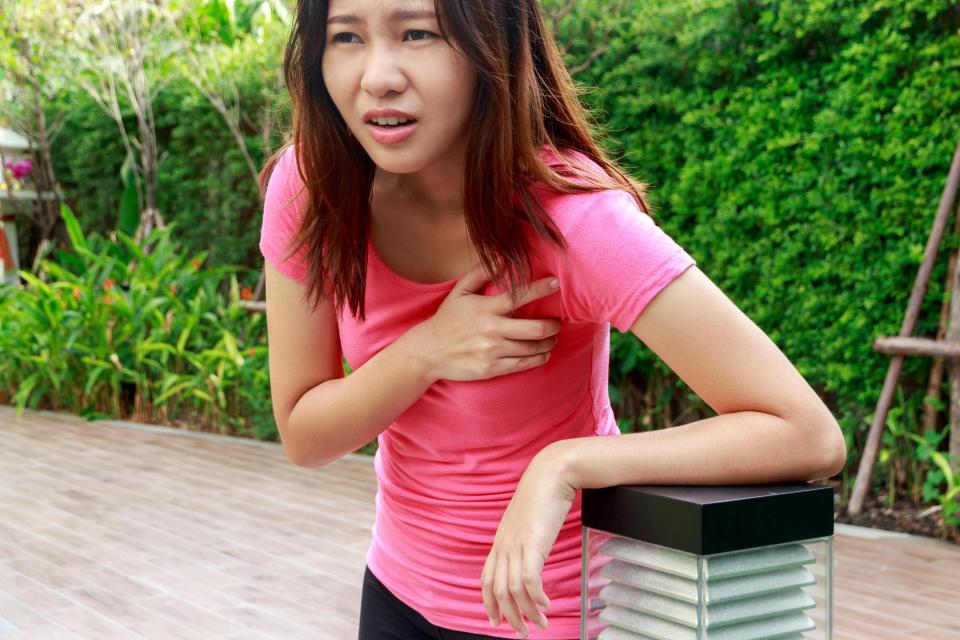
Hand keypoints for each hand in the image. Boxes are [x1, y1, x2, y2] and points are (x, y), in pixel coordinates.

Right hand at [414, 261, 560, 382]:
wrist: (429, 352)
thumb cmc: (447, 319)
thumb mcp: (460, 292)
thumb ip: (481, 273)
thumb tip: (502, 256)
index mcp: (485, 309)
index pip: (518, 296)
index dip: (540, 288)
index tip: (556, 283)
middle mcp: (491, 330)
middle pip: (534, 329)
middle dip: (552, 326)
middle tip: (557, 323)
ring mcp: (492, 351)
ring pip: (532, 348)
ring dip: (548, 343)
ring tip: (552, 338)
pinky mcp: (492, 368)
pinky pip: (523, 364)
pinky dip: (538, 358)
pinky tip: (543, 353)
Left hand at [481, 446, 576, 637]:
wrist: (552, 473)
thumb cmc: (544, 494)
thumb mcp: (527, 521)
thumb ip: (524, 539)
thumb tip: (531, 555)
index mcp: (500, 541)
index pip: (486, 579)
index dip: (489, 603)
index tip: (496, 621)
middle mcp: (504, 545)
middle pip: (498, 590)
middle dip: (509, 617)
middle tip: (523, 633)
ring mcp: (516, 544)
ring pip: (514, 590)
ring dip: (527, 612)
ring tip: (540, 624)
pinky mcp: (532, 543)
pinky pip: (530, 580)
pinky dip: (537, 597)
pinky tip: (546, 605)